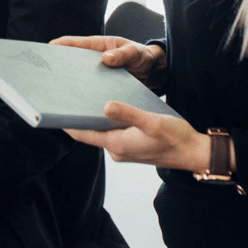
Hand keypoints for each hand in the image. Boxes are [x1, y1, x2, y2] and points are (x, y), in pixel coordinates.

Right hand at [50, 34, 165, 89]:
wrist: (154, 72)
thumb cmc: (143, 56)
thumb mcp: (135, 52)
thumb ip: (122, 55)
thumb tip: (106, 58)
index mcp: (97, 46)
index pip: (74, 43)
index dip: (59, 45)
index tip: (47, 50)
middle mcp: (93, 59)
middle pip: (71, 61)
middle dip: (58, 67)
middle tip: (46, 75)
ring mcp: (96, 72)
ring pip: (78, 77)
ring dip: (70, 83)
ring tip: (58, 92)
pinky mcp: (101, 85)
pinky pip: (88, 89)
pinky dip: (82, 94)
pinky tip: (78, 104)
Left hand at [64, 101, 210, 171]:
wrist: (196, 154)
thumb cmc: (177, 139)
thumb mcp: (153, 122)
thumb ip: (128, 114)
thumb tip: (105, 105)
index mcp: (117, 145)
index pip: (82, 133)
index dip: (66, 122)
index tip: (52, 108)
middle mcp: (116, 149)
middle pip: (89, 131)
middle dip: (78, 115)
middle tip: (66, 94)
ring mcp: (124, 149)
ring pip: (101, 130)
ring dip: (93, 116)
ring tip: (82, 95)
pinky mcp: (131, 146)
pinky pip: (112, 132)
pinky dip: (107, 120)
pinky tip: (107, 105)